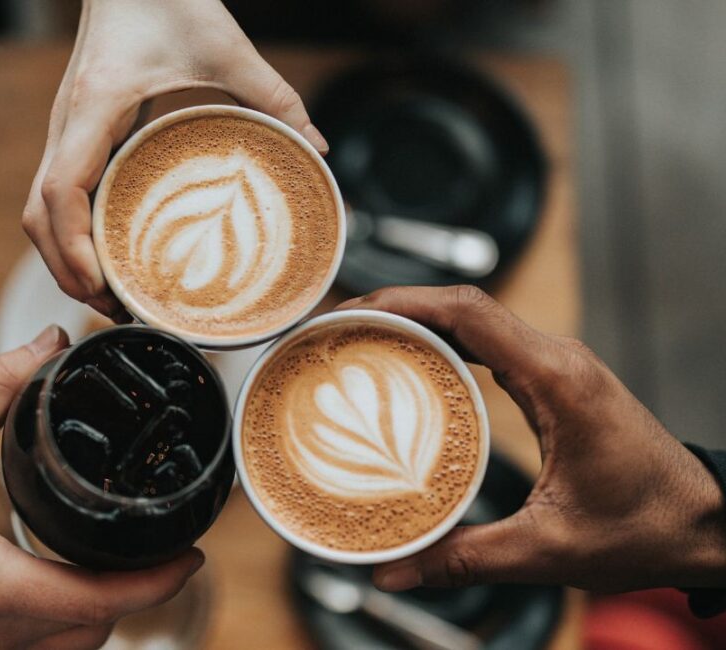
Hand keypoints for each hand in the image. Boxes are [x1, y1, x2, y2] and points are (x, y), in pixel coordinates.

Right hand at [0, 325, 202, 648]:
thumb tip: (46, 344)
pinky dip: (61, 623)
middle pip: (93, 632)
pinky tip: (65, 583)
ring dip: (99, 613)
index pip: (100, 600)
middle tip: (160, 547)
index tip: (193, 555)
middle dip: (135, 596)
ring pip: (65, 648)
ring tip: (120, 562)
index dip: (158, 582)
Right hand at [22, 0, 327, 319]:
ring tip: (110, 296)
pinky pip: (58, 196)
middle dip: (67, 271)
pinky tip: (108, 255)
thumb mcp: (225, 45)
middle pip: (37, 218)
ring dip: (65, 258)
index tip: (102, 284)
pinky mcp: (76, 135)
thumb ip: (274, 95)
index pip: (59, 192)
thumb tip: (316, 148)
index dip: (72, 247)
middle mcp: (66, 125)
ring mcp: (65, 132)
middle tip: (115, 309)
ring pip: (39, 211)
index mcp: (94, 108)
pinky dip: (72, 235)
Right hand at [338, 286, 725, 592]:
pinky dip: (443, 344)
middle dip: (395, 307)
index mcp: (557, 379)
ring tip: (359, 341)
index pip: (469, 311)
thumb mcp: (549, 548)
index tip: (351, 311)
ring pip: (474, 319)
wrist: (707, 523)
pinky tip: (409, 367)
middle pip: (462, 305)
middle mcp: (556, 359)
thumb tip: (394, 570)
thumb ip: (465, 557)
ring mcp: (555, 365)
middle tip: (337, 329)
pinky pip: (488, 343)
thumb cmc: (647, 527)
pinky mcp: (553, 381)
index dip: (402, 302)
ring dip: (417, 321)